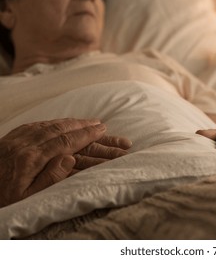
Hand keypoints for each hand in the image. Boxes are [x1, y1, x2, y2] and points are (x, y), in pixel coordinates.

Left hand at [0, 118, 130, 207]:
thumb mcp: (27, 198)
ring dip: (70, 122)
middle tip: (99, 123)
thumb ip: (50, 177)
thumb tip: (71, 159)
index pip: (66, 142)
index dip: (86, 134)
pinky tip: (59, 123)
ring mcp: (16, 139)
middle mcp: (25, 144)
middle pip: (60, 129)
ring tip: (85, 121)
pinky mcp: (9, 139)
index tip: (101, 129)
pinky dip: (52, 122)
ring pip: (49, 125)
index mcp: (32, 159)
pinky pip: (35, 125)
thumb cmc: (1, 199)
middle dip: (82, 125)